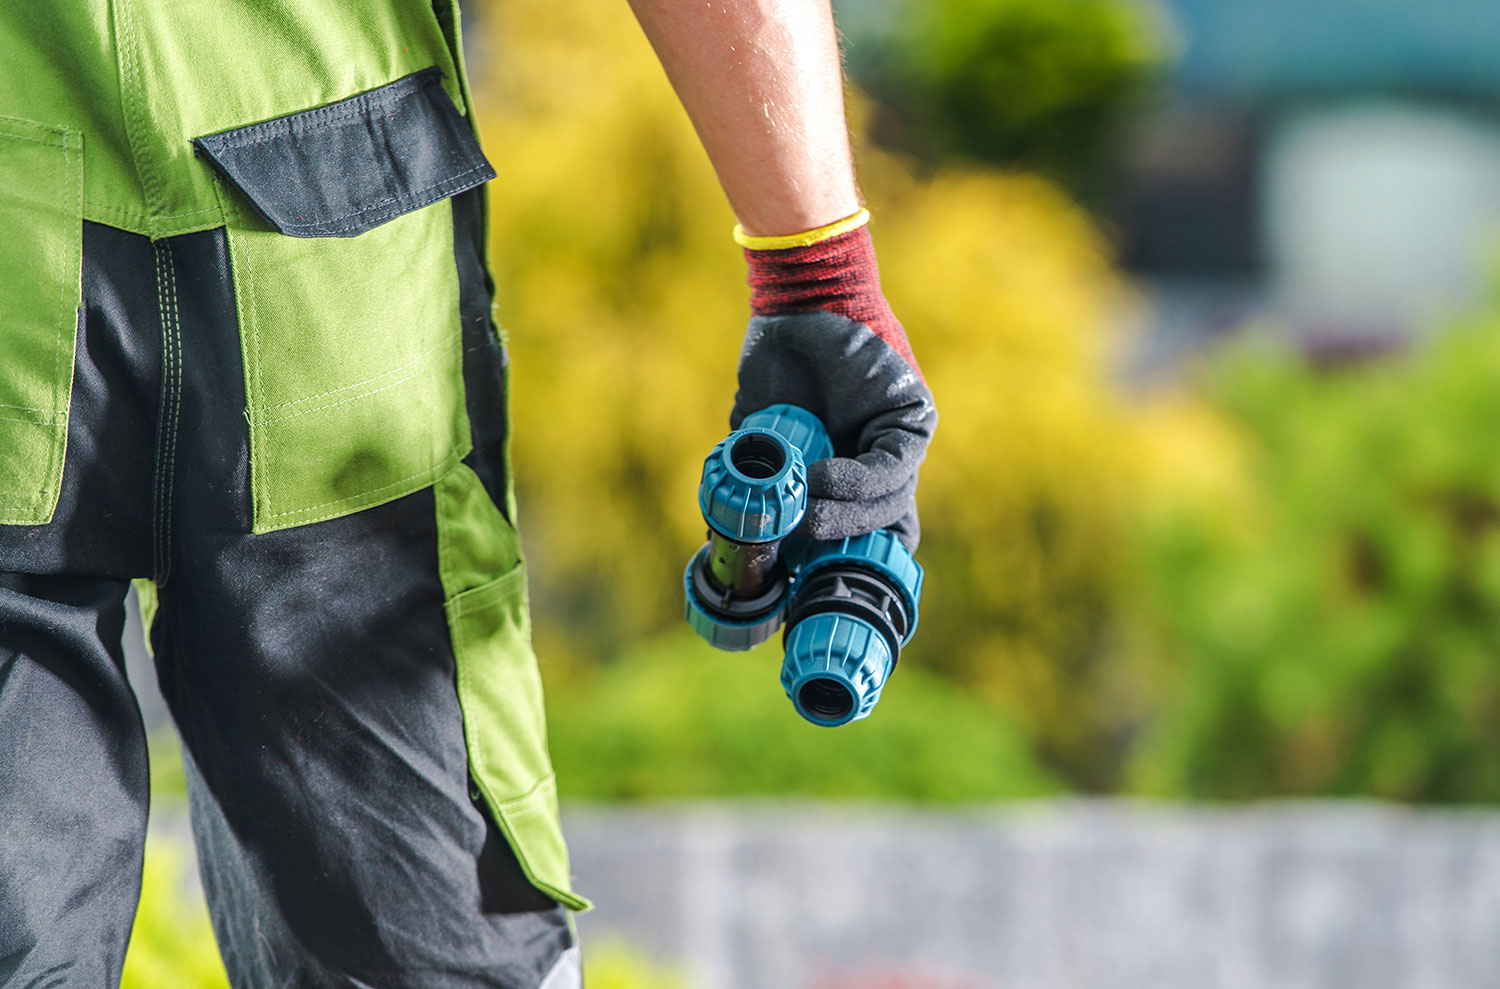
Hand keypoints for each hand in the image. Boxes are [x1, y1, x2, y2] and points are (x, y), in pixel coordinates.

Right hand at [730, 218, 935, 550]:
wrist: (794, 308)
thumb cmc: (774, 369)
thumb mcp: (763, 438)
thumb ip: (761, 483)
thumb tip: (730, 539)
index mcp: (851, 480)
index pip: (863, 539)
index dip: (835, 564)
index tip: (798, 581)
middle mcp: (881, 468)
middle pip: (878, 530)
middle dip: (836, 545)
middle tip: (795, 548)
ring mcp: (900, 446)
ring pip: (886, 504)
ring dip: (840, 513)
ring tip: (800, 507)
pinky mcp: (913, 420)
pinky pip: (892, 466)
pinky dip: (854, 480)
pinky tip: (820, 475)